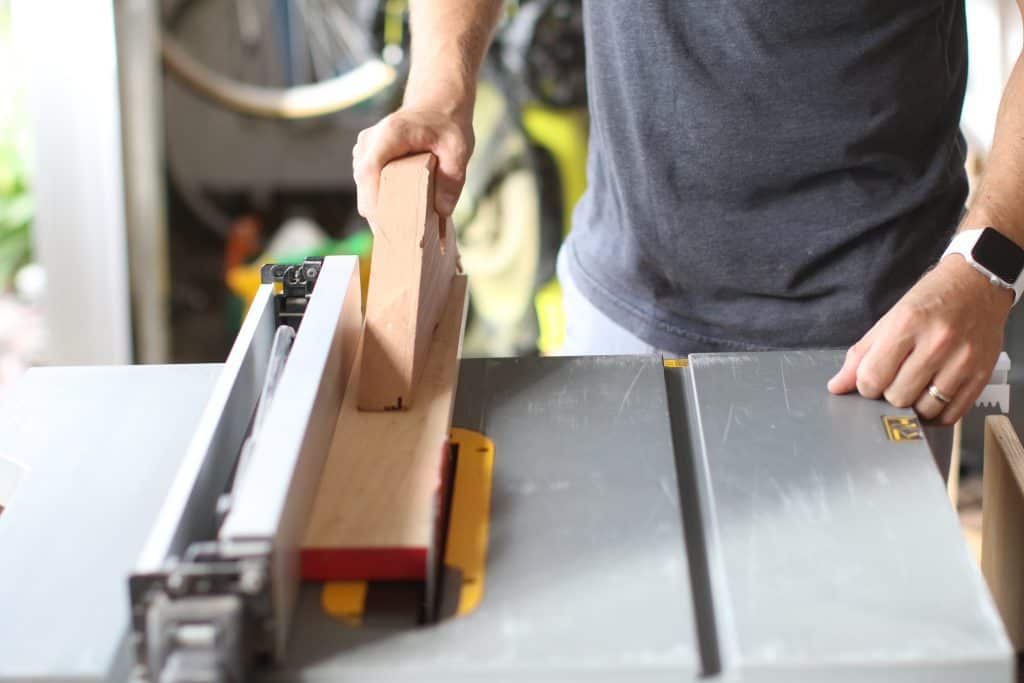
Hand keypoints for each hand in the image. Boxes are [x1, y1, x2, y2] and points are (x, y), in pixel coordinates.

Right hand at [352, 104, 473, 227]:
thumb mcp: (459, 148)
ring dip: (381, 209)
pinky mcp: (366, 161)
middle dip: (380, 213)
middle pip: (364, 185)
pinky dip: (381, 202)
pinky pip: (368, 187)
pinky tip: (400, 214)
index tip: (385, 225)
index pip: (370, 170)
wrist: (435, 106)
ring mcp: (364, 151)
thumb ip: (453, 179)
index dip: (373, 200)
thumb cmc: (446, 125)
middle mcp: (370, 141)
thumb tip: (442, 211)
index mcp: (390, 134)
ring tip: (403, 229)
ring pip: (364, 189)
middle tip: (401, 239)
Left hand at [827, 255, 1011, 423]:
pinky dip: (938, 414)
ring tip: (916, 386)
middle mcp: (937, 342)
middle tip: (895, 380)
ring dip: (914, 406)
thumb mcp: (890, 319)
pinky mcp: (981, 375)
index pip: (872, 376)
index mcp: (907, 324)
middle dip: (889, 394)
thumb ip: (861, 354)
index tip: (870, 381)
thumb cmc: (931, 300)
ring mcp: (962, 360)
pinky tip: (933, 398)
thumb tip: (837, 386)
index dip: (865, 386)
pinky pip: (952, 414)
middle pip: (898, 397)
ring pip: (925, 409)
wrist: (977, 284)